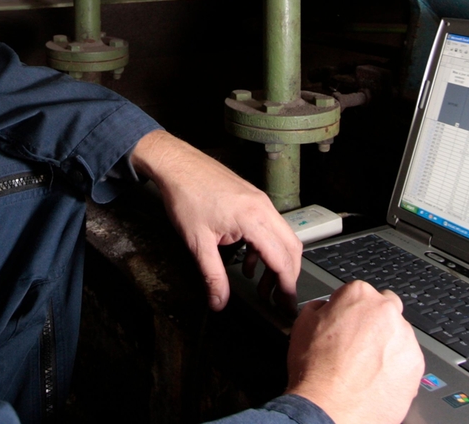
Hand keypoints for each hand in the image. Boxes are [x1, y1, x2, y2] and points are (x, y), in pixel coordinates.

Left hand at [130, 130, 302, 310]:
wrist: (177, 164)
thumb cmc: (186, 195)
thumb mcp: (197, 242)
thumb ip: (212, 275)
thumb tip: (219, 302)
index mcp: (253, 218)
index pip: (282, 258)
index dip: (287, 285)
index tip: (287, 304)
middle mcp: (263, 207)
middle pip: (291, 247)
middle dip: (289, 276)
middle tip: (280, 299)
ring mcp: (259, 200)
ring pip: (282, 236)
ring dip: (277, 262)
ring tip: (263, 286)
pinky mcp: (252, 198)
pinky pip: (269, 226)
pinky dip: (266, 247)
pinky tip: (249, 261)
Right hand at [286, 281, 423, 423]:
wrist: (331, 408)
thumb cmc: (316, 368)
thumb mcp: (303, 323)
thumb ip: (320, 307)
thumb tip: (326, 308)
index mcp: (359, 294)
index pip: (360, 293)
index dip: (351, 310)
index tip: (347, 323)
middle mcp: (386, 311)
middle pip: (386, 308)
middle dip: (375, 321)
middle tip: (360, 343)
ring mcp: (404, 337)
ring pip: (399, 334)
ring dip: (387, 344)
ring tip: (367, 366)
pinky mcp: (416, 364)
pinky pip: (408, 358)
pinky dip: (397, 366)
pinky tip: (378, 378)